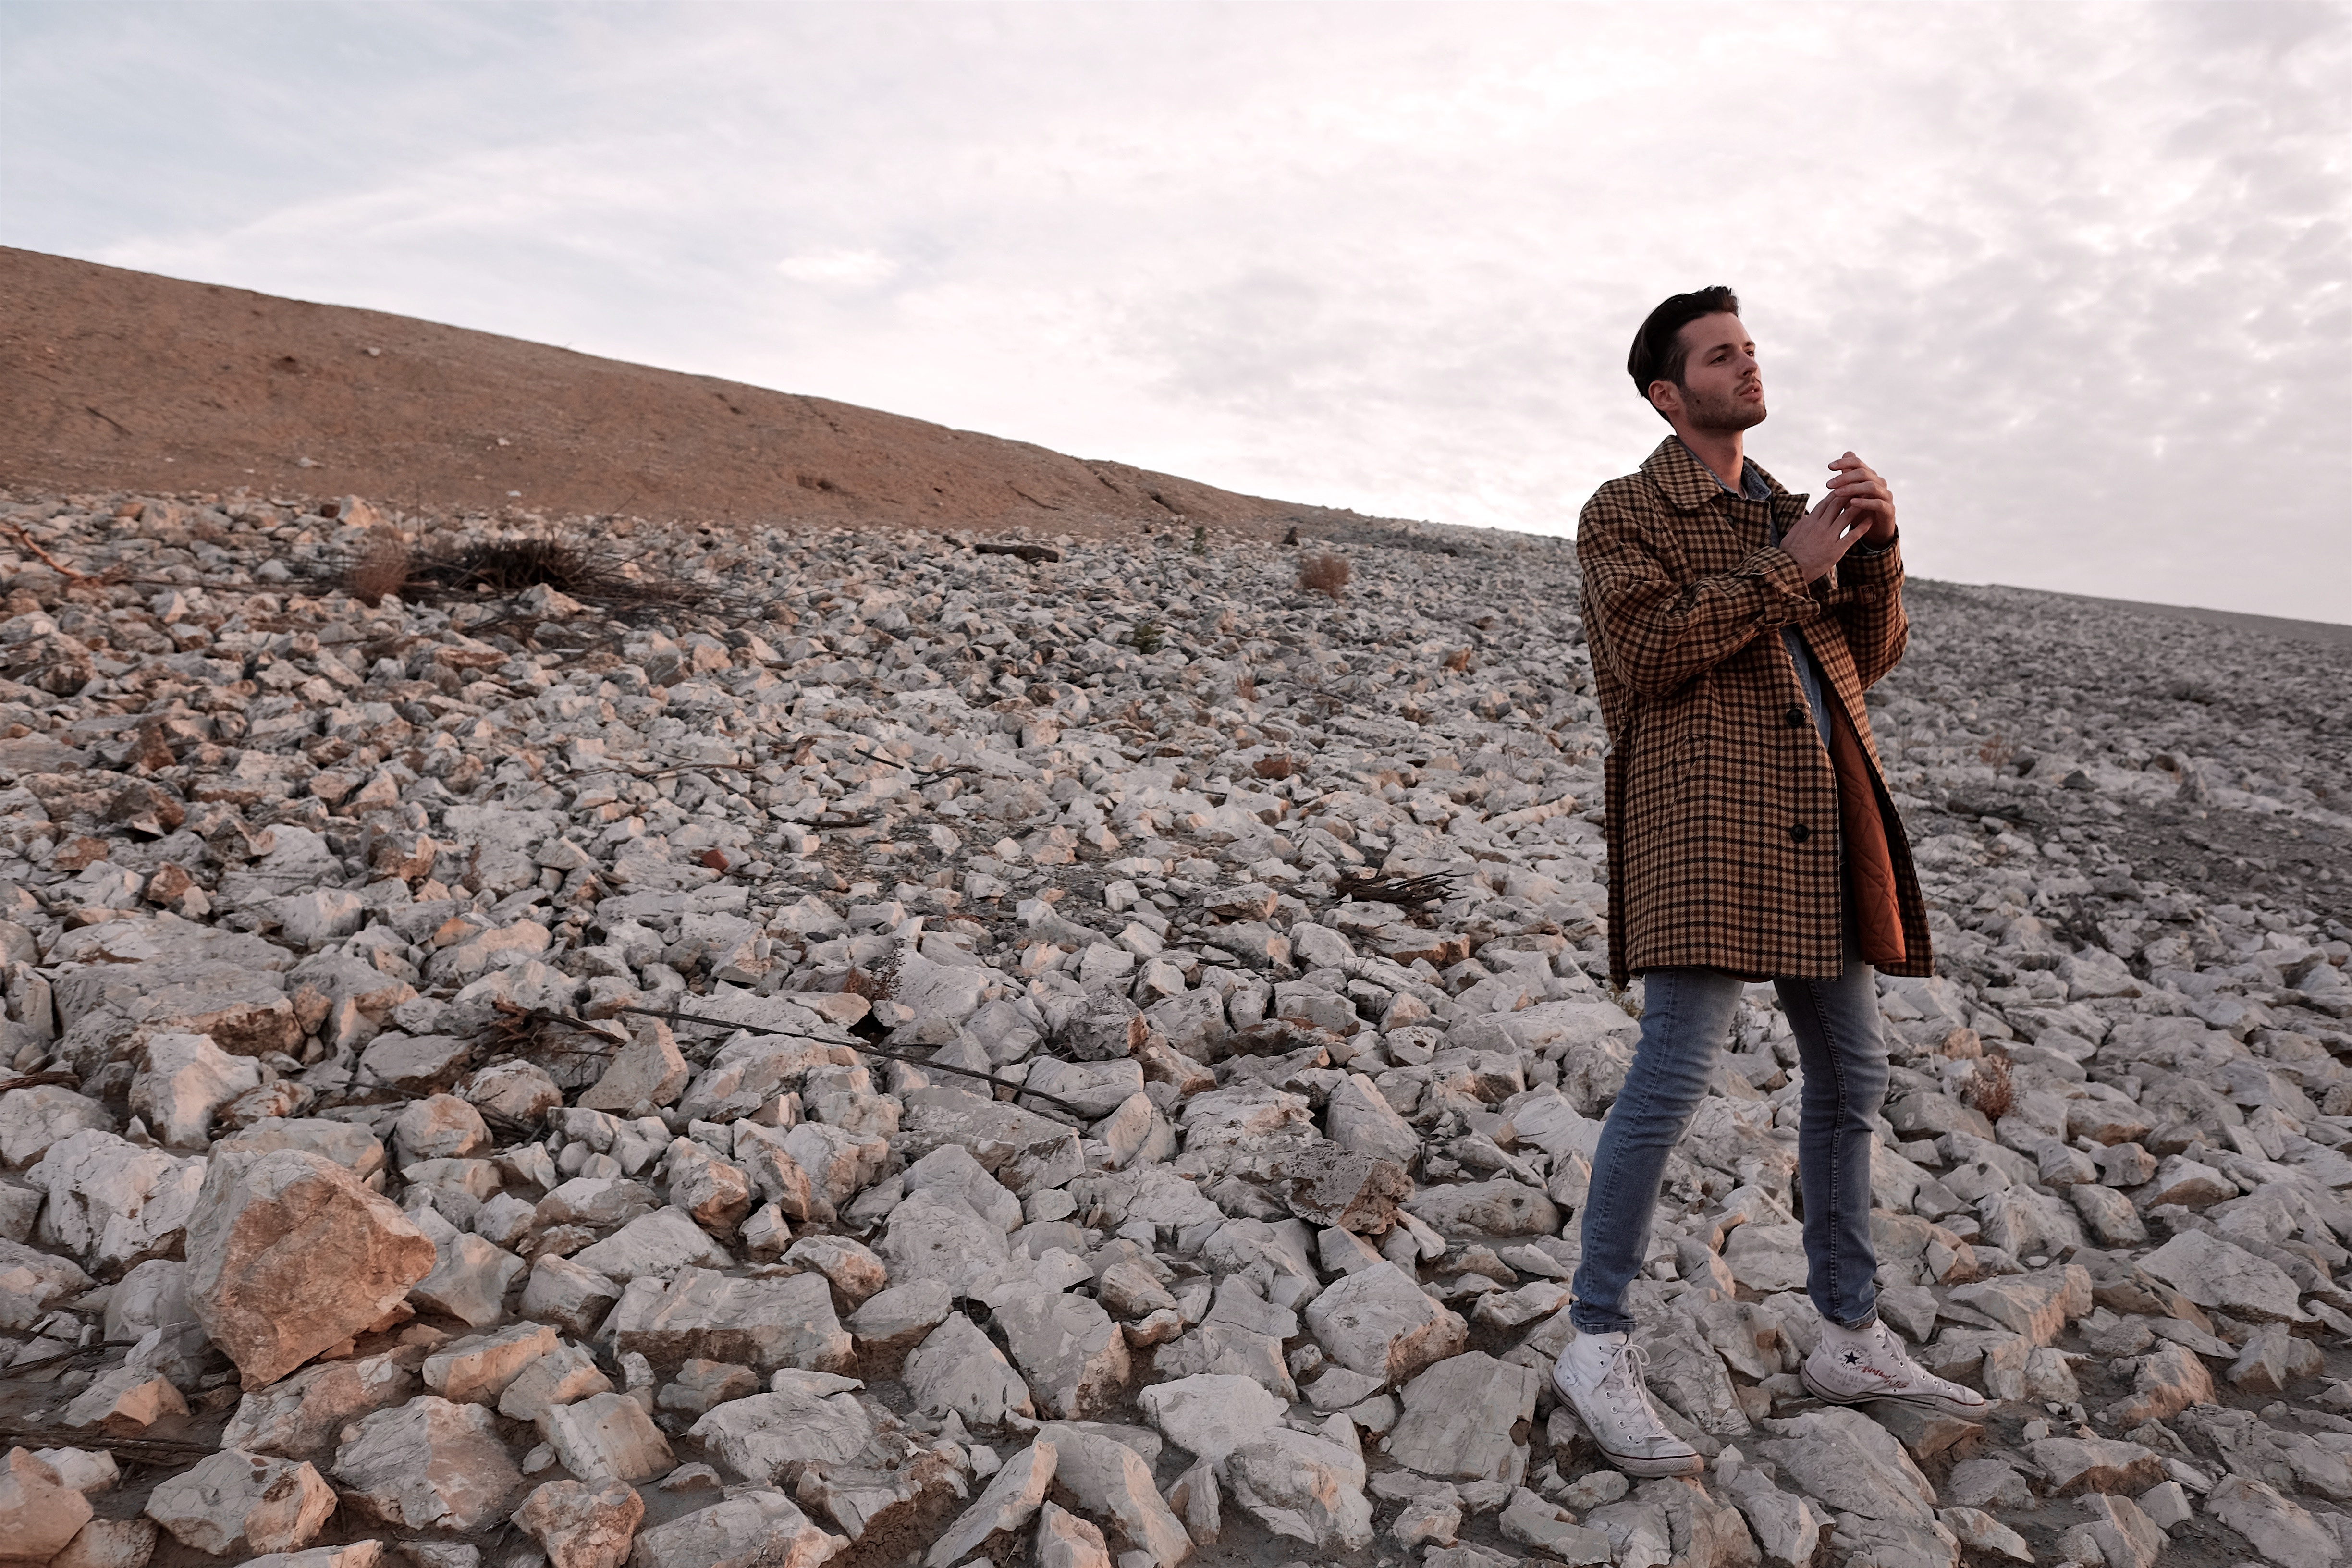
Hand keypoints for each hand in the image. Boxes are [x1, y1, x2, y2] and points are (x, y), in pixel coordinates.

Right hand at [1778, 452, 1893, 581]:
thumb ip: (1800, 524)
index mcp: (1809, 522)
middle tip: (1859, 487)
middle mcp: (1820, 526)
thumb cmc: (1788, 554)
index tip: (1844, 488)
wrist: (1790, 571)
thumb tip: (1806, 516)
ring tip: (1868, 499)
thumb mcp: (1791, 535)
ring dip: (1858, 506)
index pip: (1824, 503)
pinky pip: (1852, 535)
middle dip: (1849, 495)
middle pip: (1837, 505)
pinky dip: (1862, 527)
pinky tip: (1870, 520)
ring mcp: (1828, 537)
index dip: (1835, 494)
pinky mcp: (1836, 550)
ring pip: (1846, 517)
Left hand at [1823, 451, 1895, 543]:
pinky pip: (1878, 503)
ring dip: (1852, 489)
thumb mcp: (1851, 493)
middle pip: (1863, 473)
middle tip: (1828, 484)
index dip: (1844, 463)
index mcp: (1870, 476)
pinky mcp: (1889, 509)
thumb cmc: (1860, 509)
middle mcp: (1879, 483)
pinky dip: (1864, 502)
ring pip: (1871, 486)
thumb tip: (1846, 453)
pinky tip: (1852, 503)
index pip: (1858, 463)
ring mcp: (1886, 495)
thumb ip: (1849, 475)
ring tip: (1836, 493)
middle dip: (1844, 477)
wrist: (1875, 529)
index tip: (1829, 466)